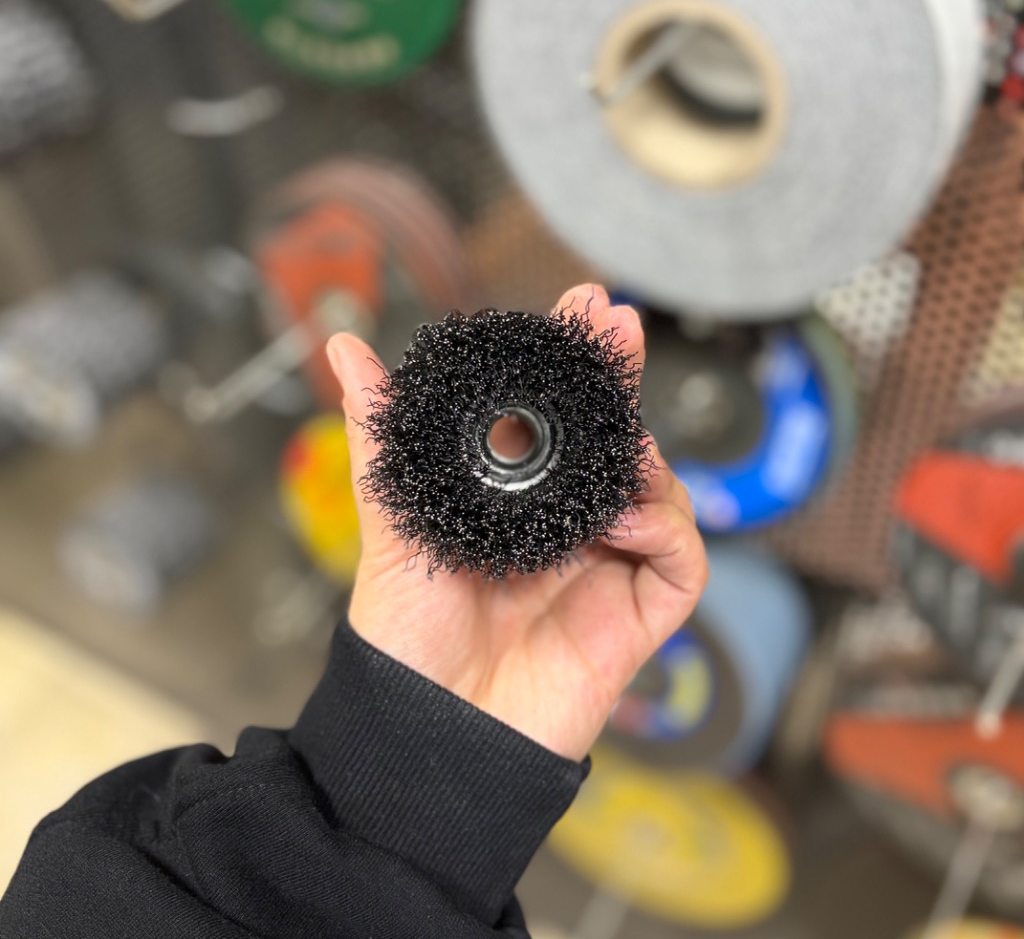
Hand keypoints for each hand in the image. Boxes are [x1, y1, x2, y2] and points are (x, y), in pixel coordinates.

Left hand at [326, 284, 707, 761]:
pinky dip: (664, 524)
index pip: (560, 418)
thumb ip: (383, 431)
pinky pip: (679, 558)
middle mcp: (568, 526)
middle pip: (616, 438)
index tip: (581, 306)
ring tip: (618, 438)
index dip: (576, 362)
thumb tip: (344, 345)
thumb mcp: (393, 517)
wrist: (427, 730)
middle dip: (622, 375)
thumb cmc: (408, 632)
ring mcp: (607, 567)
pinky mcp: (638, 614)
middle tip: (617, 323)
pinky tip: (625, 513)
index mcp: (518, 502)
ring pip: (657, 490)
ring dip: (643, 454)